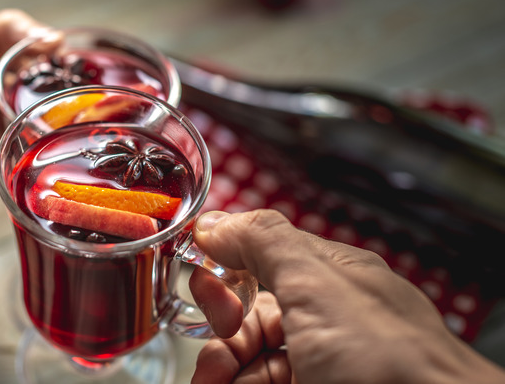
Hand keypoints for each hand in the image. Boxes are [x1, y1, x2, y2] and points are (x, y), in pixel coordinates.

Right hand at [189, 209, 504, 383]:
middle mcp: (327, 323)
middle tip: (212, 359)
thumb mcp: (316, 282)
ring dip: (221, 369)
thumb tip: (217, 220)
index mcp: (330, 279)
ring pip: (252, 361)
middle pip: (252, 318)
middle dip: (220, 335)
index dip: (226, 271)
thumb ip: (263, 242)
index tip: (198, 282)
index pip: (264, 261)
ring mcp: (323, 367)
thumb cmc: (390, 361)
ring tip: (211, 383)